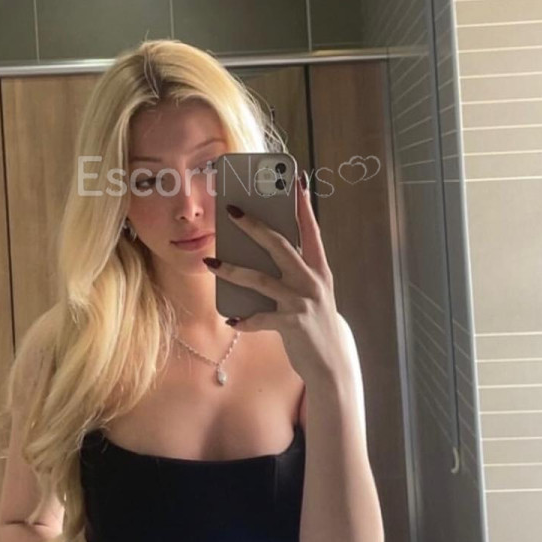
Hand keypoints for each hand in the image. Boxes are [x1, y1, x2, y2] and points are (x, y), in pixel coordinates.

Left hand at [205, 170, 346, 389]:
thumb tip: (257, 251)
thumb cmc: (313, 320)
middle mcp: (313, 280)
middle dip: (254, 226)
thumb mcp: (309, 291)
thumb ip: (291, 271)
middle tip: (233, 210)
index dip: (303, 204)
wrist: (331, 362)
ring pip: (261, 279)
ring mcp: (302, 301)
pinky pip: (260, 318)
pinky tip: (231, 319)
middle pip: (280, 245)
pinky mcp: (292, 324)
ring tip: (210, 261)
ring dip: (232, 270)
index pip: (310, 229)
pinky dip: (244, 319)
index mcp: (319, 268)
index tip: (295, 179)